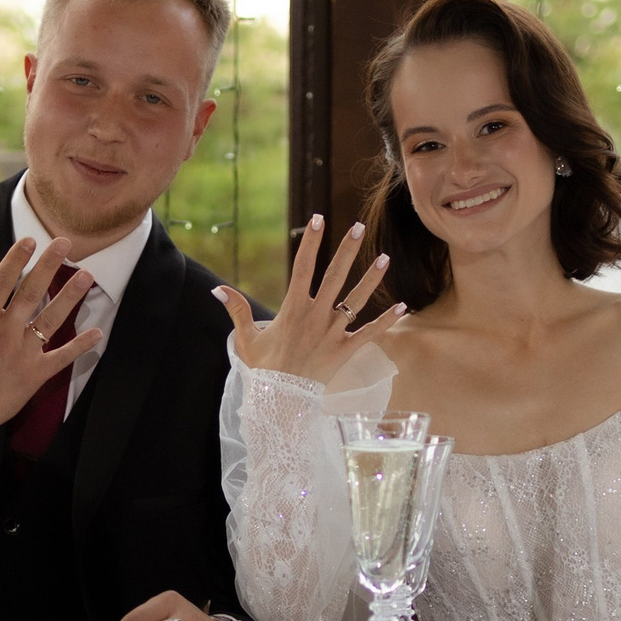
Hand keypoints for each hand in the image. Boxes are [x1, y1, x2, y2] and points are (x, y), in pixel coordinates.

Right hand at [0, 240, 101, 474]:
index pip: (0, 283)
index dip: (15, 260)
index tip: (30, 239)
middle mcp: (3, 335)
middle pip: (31, 293)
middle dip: (48, 266)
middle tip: (65, 243)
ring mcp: (21, 356)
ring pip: (51, 320)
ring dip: (70, 297)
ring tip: (87, 275)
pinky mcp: (33, 377)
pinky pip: (61, 359)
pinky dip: (80, 346)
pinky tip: (97, 332)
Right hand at [212, 214, 404, 382]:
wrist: (281, 401)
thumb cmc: (263, 369)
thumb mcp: (246, 338)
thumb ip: (237, 310)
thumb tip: (217, 289)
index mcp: (293, 309)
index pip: (303, 267)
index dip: (310, 242)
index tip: (317, 219)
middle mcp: (316, 316)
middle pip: (335, 276)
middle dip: (347, 250)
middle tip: (358, 227)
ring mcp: (333, 333)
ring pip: (356, 301)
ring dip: (371, 279)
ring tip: (385, 258)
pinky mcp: (345, 351)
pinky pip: (369, 334)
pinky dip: (386, 321)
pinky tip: (403, 306)